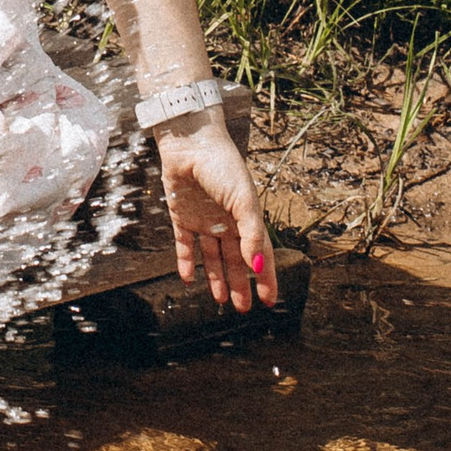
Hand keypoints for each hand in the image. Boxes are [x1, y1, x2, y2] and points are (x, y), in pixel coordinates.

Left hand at [157, 112, 275, 309]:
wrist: (189, 142)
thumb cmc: (223, 165)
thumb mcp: (244, 201)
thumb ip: (252, 235)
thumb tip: (259, 267)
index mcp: (246, 217)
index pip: (260, 254)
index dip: (266, 277)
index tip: (270, 300)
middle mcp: (226, 221)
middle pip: (235, 260)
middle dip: (240, 285)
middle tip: (244, 308)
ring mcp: (204, 219)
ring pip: (212, 256)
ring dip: (216, 278)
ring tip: (220, 300)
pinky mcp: (181, 215)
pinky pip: (184, 244)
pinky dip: (186, 262)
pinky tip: (188, 279)